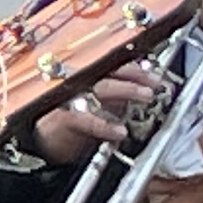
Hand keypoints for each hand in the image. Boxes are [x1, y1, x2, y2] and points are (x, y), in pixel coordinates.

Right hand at [21, 68, 154, 167]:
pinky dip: (105, 125)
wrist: (45, 141)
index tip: (156, 73)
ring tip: (146, 96)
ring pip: (102, 87)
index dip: (137, 65)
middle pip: (110, 68)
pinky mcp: (64, 118)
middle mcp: (80, 80)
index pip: (114, 62)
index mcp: (89, 74)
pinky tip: (120, 132)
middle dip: (136, 73)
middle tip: (156, 83)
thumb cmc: (74, 118)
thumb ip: (120, 91)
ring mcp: (72, 96)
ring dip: (127, 89)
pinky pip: (86, 119)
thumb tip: (148, 85)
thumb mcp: (100, 100)